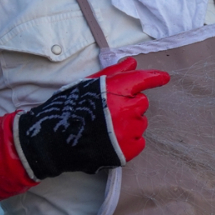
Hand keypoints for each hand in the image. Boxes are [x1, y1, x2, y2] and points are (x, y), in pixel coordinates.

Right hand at [0, 58, 169, 207]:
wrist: (50, 141)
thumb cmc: (67, 109)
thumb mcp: (87, 85)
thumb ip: (113, 73)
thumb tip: (133, 63)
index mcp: (114, 91)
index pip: (141, 81)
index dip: (154, 78)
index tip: (165, 78)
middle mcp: (124, 110)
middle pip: (141, 103)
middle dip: (130, 104)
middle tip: (110, 110)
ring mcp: (126, 132)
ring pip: (141, 123)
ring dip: (130, 123)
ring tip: (107, 127)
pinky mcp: (126, 151)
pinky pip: (139, 142)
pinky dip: (129, 140)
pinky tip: (111, 140)